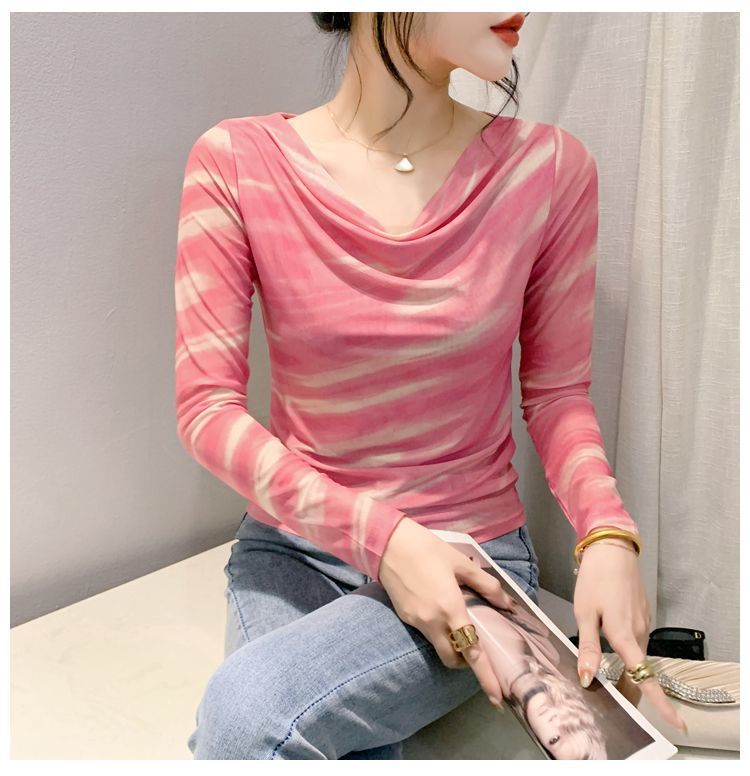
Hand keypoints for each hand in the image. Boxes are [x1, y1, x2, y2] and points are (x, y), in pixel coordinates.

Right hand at [379, 517, 516, 709]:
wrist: (388, 544)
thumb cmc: (428, 549)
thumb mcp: (461, 563)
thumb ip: (486, 585)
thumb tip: (507, 603)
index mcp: (451, 608)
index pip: (472, 652)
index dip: (485, 677)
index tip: (496, 697)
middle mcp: (433, 622)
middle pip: (453, 659)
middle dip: (466, 663)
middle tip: (476, 652)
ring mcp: (416, 622)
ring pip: (438, 647)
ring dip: (451, 646)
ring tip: (457, 624)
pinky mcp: (405, 617)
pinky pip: (426, 633)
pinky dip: (437, 630)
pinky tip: (438, 609)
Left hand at [573, 535, 687, 731]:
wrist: (612, 549)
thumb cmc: (595, 579)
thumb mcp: (584, 613)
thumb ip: (588, 647)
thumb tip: (588, 679)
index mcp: (624, 635)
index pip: (644, 676)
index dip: (659, 701)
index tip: (675, 723)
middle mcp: (638, 631)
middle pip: (639, 669)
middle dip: (630, 687)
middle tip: (615, 700)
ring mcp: (642, 622)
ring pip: (636, 653)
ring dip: (626, 666)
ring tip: (607, 676)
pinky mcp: (641, 613)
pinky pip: (635, 638)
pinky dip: (626, 648)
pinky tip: (610, 643)